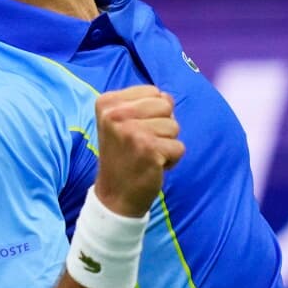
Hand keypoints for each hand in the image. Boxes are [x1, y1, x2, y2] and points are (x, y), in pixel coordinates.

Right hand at [93, 86, 183, 216]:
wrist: (115, 196)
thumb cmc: (123, 156)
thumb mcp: (123, 122)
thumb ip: (144, 104)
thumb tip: (167, 98)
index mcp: (107, 102)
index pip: (153, 91)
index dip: (152, 113)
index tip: (135, 131)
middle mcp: (116, 114)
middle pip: (166, 105)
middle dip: (162, 126)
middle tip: (143, 145)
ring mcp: (132, 131)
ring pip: (174, 126)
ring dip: (166, 144)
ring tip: (147, 155)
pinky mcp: (149, 149)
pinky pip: (179, 147)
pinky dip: (172, 160)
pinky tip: (154, 166)